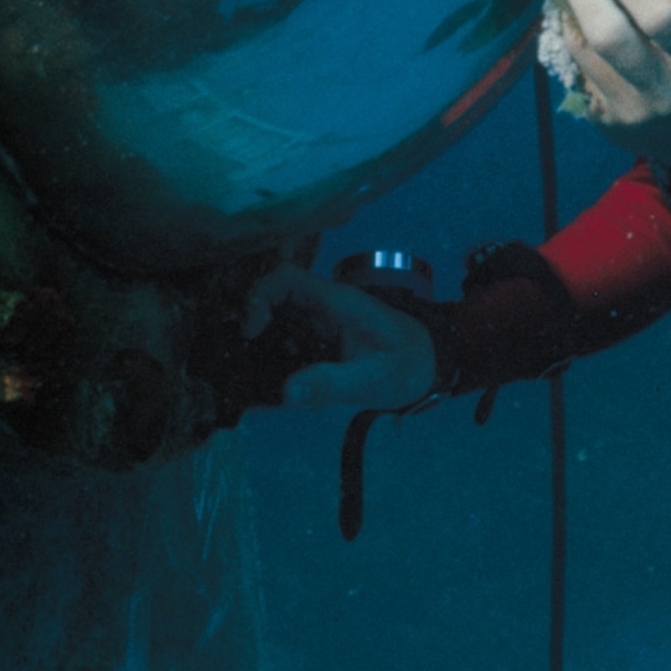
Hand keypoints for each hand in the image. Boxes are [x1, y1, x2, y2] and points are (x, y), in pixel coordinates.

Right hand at [244, 264, 437, 410]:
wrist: (430, 367)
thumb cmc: (406, 366)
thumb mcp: (371, 379)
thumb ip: (330, 383)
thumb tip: (286, 392)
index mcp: (336, 302)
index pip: (286, 278)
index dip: (259, 297)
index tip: (249, 332)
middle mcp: (322, 307)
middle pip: (272, 300)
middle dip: (251, 326)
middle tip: (239, 362)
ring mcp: (319, 324)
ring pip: (275, 323)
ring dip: (259, 347)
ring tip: (248, 380)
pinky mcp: (319, 342)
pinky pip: (287, 343)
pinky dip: (272, 361)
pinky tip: (267, 390)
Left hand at [562, 0, 670, 176]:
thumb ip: (668, 6)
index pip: (661, 14)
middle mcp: (664, 91)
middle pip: (607, 35)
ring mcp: (629, 112)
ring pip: (583, 50)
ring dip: (574, 10)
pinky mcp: (605, 123)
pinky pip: (580, 70)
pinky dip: (579, 41)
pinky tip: (586, 26)